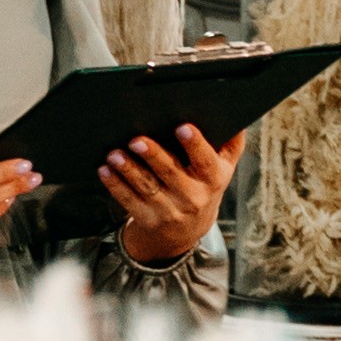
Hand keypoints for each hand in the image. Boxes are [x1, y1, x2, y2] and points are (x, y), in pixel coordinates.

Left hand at [108, 120, 243, 265]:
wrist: (188, 230)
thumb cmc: (204, 185)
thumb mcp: (223, 167)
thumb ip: (231, 142)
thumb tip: (235, 111)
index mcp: (213, 178)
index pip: (205, 160)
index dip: (195, 144)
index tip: (182, 127)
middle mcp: (193, 196)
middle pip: (171, 173)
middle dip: (153, 155)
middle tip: (137, 139)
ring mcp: (170, 210)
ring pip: (147, 187)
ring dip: (129, 170)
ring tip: (114, 154)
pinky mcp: (148, 219)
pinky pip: (129, 201)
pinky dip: (115, 185)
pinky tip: (105, 170)